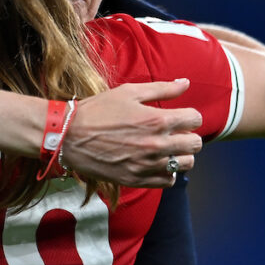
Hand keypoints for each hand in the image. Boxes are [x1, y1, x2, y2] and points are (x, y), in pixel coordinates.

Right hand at [61, 79, 202, 187]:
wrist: (68, 136)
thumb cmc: (98, 110)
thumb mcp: (129, 92)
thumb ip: (162, 88)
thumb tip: (185, 82)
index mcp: (157, 120)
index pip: (195, 119)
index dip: (189, 115)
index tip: (178, 116)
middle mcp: (157, 144)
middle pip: (195, 144)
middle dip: (188, 135)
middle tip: (174, 132)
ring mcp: (147, 165)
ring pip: (185, 164)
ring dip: (180, 155)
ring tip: (166, 148)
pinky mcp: (137, 180)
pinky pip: (168, 181)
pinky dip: (167, 172)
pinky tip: (156, 162)